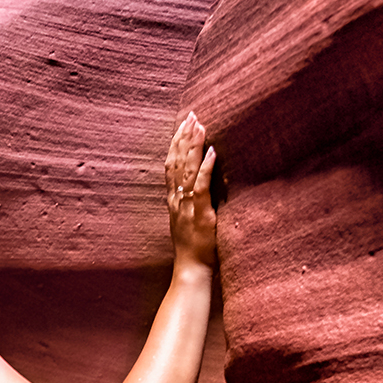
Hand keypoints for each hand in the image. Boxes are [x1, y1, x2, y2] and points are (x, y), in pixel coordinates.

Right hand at [165, 111, 216, 267]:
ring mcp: (187, 204)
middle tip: (191, 115)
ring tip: (200, 125)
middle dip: (183, 136)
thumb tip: (196, 183)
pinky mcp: (200, 212)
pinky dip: (205, 167)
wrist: (190, 268)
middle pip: (176, 160)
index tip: (183, 123)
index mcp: (173, 198)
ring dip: (193, 145)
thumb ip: (189, 200)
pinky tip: (212, 152)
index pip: (171, 163)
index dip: (176, 142)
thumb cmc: (193, 246)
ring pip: (186, 169)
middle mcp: (176, 198)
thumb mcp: (186, 218)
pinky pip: (201, 186)